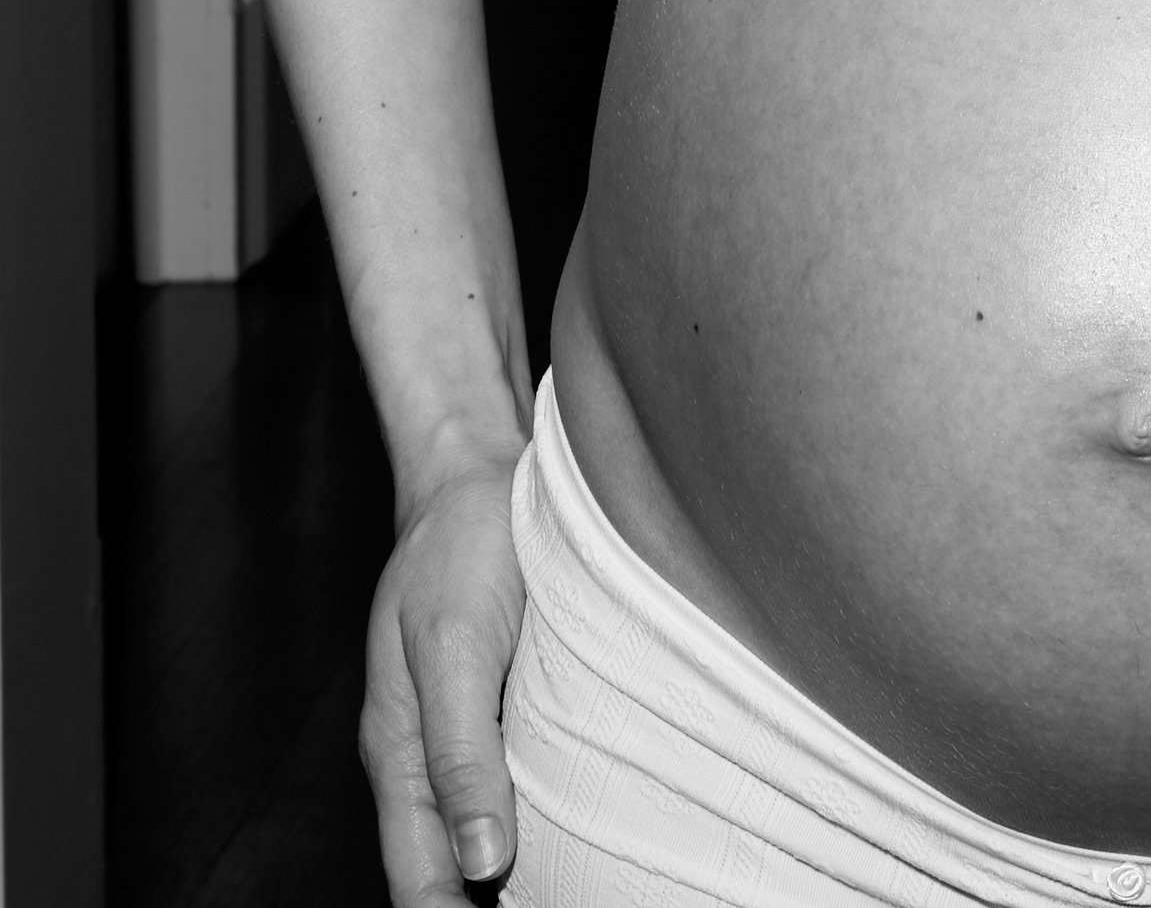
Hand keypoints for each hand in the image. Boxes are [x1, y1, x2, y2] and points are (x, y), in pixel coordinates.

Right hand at [362, 455, 528, 900]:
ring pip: (471, 835)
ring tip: (559, 892)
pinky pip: (502, 784)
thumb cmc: (461, 544)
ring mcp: (456, 733)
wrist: (476, 471)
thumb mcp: (455, 646)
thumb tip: (479, 864)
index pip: (416, 881)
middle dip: (478, 905)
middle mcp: (423, 756)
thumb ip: (462, 754)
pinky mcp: (491, 707)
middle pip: (439, 870)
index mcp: (400, 752)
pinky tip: (564, 837)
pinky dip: (524, 823)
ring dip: (503, 875)